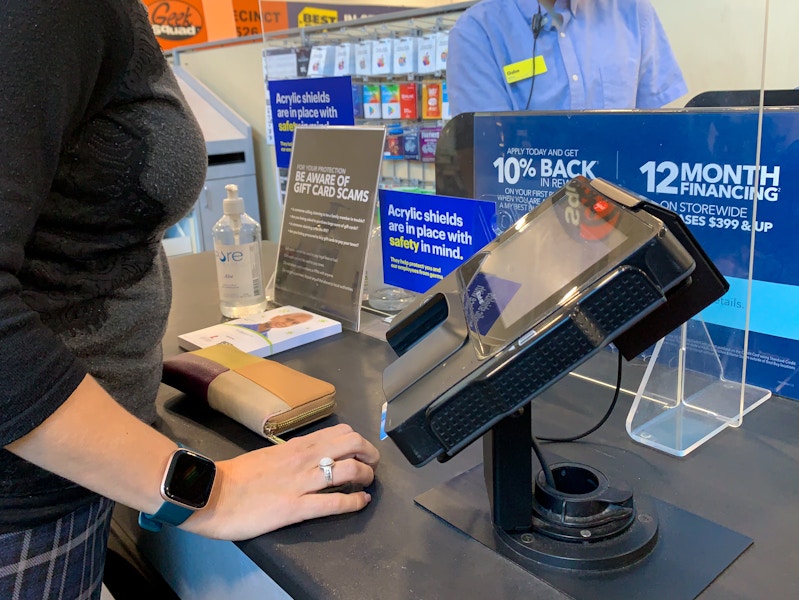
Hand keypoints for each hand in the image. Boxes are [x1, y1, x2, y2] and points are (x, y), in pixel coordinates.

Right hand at [185, 424, 379, 539]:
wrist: (209, 493)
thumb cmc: (237, 477)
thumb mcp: (269, 455)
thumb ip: (292, 453)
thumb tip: (310, 453)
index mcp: (298, 446)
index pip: (340, 432)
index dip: (359, 441)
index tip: (362, 452)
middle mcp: (304, 458)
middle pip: (353, 444)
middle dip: (370, 454)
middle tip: (371, 466)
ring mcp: (301, 482)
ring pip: (349, 470)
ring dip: (366, 476)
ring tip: (367, 484)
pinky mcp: (295, 507)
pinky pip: (334, 503)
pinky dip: (355, 503)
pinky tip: (361, 503)